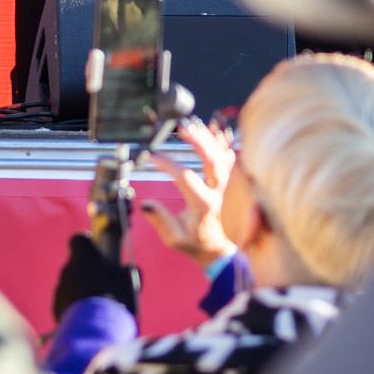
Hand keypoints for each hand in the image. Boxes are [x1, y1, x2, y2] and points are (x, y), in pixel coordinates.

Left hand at [52, 229, 138, 316]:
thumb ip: (127, 271)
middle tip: (103, 282)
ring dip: (82, 289)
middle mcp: (67, 269)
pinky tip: (90, 315)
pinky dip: (76, 305)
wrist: (94, 326)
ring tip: (98, 303)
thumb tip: (128, 269)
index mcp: (83, 257)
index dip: (87, 244)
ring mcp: (60, 288)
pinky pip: (67, 301)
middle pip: (75, 264)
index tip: (95, 250)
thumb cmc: (113, 298)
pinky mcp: (56, 306)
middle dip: (87, 270)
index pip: (78, 240)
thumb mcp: (128, 282)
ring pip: (71, 283)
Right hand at [141, 115, 245, 268]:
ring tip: (192, 125)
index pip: (185, 178)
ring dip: (209, 138)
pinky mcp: (225, 183)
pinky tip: (210, 131)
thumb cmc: (194, 242)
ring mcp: (223, 187)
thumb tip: (146, 203)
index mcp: (202, 205)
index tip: (152, 158)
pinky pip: (228, 159)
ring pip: (223, 157)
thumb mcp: (173, 238)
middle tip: (183, 128)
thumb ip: (160, 220)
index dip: (168, 165)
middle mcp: (216, 193)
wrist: (215, 248)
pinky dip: (221, 144)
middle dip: (200, 142)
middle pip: (213, 161)